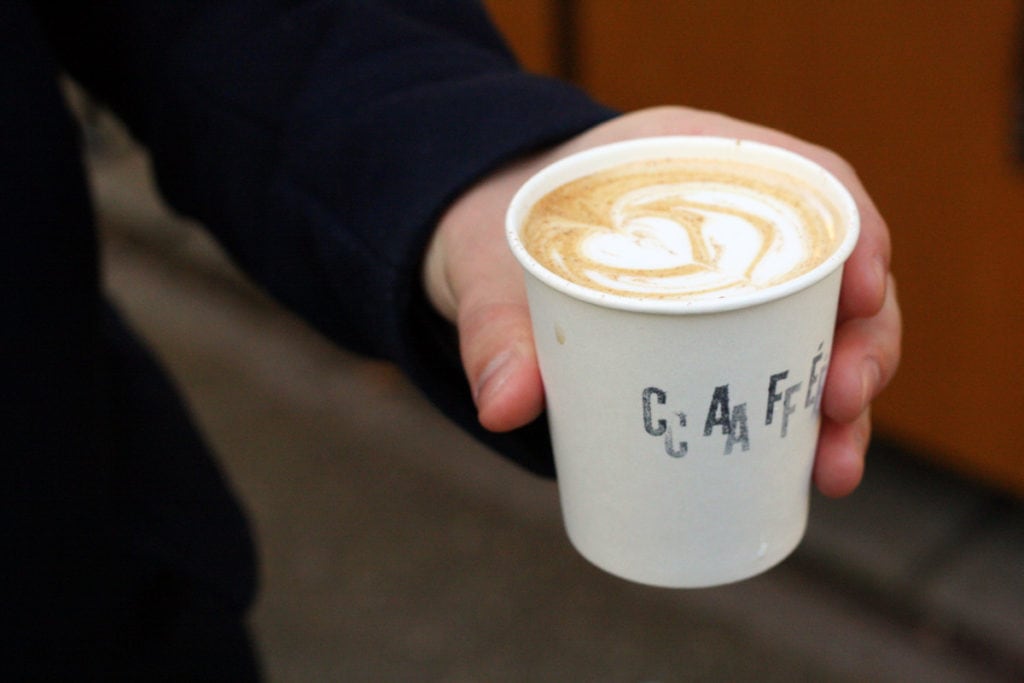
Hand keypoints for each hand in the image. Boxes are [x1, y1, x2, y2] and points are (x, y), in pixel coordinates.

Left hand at [423, 106, 900, 497]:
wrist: (487, 258)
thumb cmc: (500, 241)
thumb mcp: (492, 274)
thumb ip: (495, 332)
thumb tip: (503, 408)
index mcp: (694, 165)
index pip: (807, 180)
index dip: (854, 229)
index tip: (864, 290)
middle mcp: (733, 221)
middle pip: (832, 270)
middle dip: (861, 340)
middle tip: (841, 402)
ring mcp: (736, 283)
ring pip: (822, 331)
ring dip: (845, 401)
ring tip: (833, 466)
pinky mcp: (722, 337)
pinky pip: (784, 371)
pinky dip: (807, 422)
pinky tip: (814, 471)